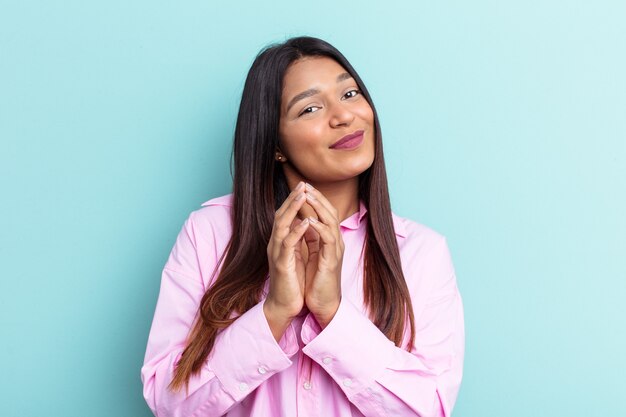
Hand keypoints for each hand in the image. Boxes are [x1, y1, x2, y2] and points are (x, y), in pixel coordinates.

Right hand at [264, 181, 310, 340]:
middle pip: (280, 215)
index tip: (304, 186)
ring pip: (282, 225)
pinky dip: (296, 231)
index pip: (285, 216)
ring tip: (302, 195)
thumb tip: (303, 223)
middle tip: (302, 183)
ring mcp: (277, 253)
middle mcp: (275, 244)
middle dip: (292, 199)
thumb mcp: (295, 256)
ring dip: (292, 209)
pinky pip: (287, 244)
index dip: (293, 201)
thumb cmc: (291, 282)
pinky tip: (304, 222)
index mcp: (280, 242)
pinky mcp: (281, 264)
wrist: (284, 305)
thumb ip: (297, 240)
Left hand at [301, 184, 344, 327]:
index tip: (302, 186)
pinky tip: (309, 220)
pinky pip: (328, 239)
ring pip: (331, 221)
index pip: (325, 212)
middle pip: (330, 212)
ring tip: (307, 196)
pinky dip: (319, 228)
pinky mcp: (332, 261)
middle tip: (305, 184)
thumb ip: (311, 237)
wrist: (323, 304)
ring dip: (318, 207)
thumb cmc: (316, 280)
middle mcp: (336, 241)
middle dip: (317, 197)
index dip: (315, 198)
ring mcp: (336, 250)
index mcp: (330, 239)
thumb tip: (304, 220)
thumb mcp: (313, 253)